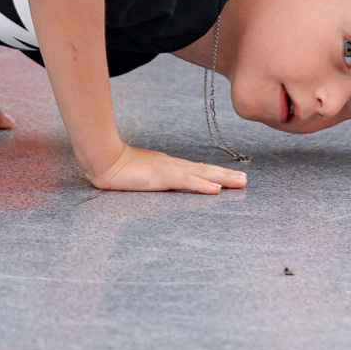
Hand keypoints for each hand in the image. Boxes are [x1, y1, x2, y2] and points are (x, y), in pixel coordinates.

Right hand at [89, 143, 245, 194]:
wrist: (105, 160)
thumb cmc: (118, 167)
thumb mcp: (140, 174)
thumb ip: (151, 177)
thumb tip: (160, 180)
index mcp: (169, 166)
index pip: (197, 170)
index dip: (214, 174)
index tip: (231, 178)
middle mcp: (173, 166)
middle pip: (205, 170)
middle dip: (226, 175)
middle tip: (246, 180)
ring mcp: (169, 170)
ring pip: (202, 173)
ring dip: (223, 178)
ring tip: (241, 182)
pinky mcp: (162, 176)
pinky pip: (187, 182)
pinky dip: (202, 185)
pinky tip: (215, 189)